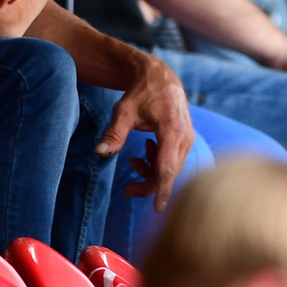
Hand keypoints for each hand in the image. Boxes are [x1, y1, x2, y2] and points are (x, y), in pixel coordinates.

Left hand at [94, 55, 193, 210]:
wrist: (160, 77)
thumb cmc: (142, 92)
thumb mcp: (124, 111)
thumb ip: (114, 134)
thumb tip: (100, 153)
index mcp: (172, 130)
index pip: (167, 167)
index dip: (162, 190)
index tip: (158, 209)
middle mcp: (184, 136)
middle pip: (169, 172)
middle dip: (149, 184)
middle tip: (127, 188)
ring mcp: (187, 138)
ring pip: (172, 168)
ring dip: (152, 172)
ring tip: (133, 161)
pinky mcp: (185, 138)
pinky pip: (173, 160)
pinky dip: (158, 163)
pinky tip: (145, 151)